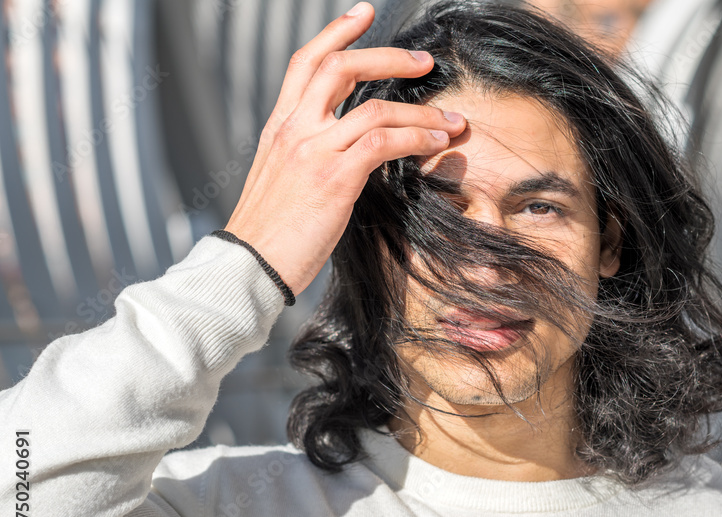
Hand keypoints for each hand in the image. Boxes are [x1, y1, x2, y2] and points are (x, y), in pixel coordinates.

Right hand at [223, 1, 465, 295]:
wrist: (249, 266)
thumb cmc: (271, 232)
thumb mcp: (281, 179)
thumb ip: (308, 154)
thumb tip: (345, 151)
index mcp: (280, 126)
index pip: (307, 62)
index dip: (337, 32)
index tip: (364, 13)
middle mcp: (294, 129)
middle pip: (342, 67)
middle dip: (390, 58)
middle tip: (424, 61)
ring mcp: (313, 151)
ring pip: (375, 108)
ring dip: (421, 110)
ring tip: (450, 121)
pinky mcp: (334, 178)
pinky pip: (384, 142)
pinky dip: (416, 137)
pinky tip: (435, 142)